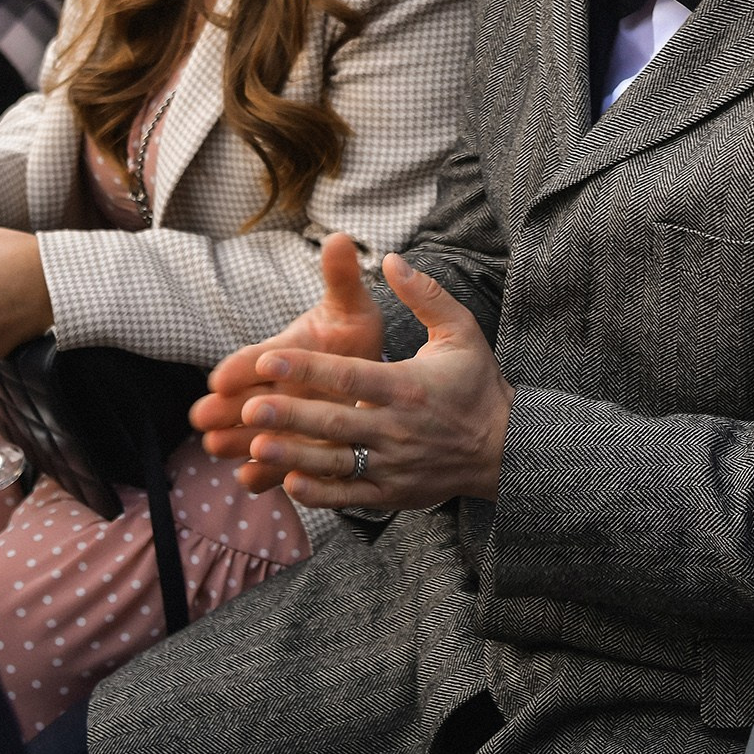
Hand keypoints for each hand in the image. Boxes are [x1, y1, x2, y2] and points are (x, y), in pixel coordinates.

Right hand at [194, 232, 387, 463]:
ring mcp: (279, 423)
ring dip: (234, 441)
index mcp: (280, 354)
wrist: (369, 381)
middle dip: (221, 408)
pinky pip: (272, 466)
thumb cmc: (352, 340)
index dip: (238, 368)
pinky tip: (254, 480)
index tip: (220, 377)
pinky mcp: (291, 453)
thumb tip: (340, 237)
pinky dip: (263, 473)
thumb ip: (341, 280)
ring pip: (250, 433)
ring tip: (217, 448)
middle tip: (202, 416)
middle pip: (239, 400)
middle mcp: (272, 390)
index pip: (251, 359)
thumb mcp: (351, 309)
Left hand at [226, 253, 511, 509]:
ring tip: (255, 445)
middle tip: (248, 407)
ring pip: (336, 461)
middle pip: (335, 421)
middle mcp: (398, 427)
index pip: (350, 376)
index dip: (308, 368)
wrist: (505, 448)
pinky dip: (320, 492)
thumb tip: (391, 258)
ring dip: (294, 455)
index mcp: (408, 385)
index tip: (269, 359)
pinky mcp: (394, 493)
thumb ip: (426, 294)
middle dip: (290, 414)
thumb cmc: (477, 384)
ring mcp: (395, 464)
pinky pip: (350, 494)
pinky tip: (288, 481)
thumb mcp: (461, 331)